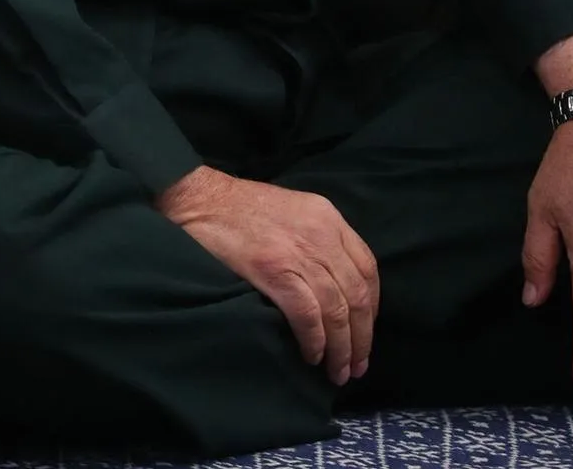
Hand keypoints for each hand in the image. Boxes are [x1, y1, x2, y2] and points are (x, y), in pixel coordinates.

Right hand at [156, 165, 378, 385]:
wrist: (200, 199)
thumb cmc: (242, 207)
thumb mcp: (295, 210)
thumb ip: (318, 238)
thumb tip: (334, 284)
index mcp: (328, 217)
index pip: (367, 267)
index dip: (372, 306)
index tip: (365, 332)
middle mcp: (321, 234)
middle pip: (356, 294)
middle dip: (361, 337)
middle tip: (356, 366)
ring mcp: (298, 252)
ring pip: (336, 310)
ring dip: (341, 348)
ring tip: (337, 372)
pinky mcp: (274, 270)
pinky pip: (307, 315)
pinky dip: (314, 341)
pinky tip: (311, 356)